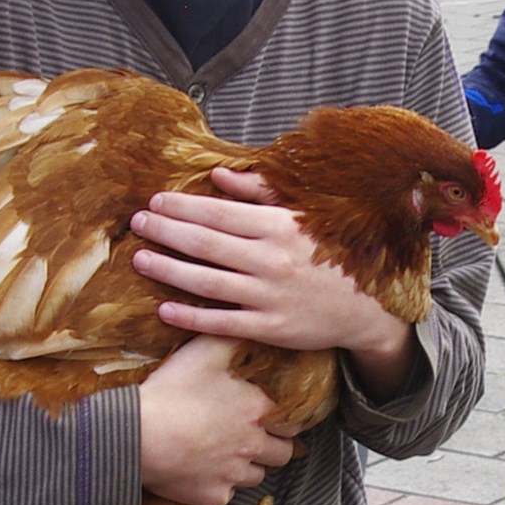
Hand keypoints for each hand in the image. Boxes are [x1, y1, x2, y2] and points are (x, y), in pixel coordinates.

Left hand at [132, 168, 410, 375]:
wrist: (367, 307)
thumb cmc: (332, 254)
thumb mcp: (304, 215)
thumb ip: (260, 193)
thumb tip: (218, 175)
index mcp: (280, 226)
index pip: (218, 213)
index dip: (182, 207)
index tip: (156, 201)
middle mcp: (272, 259)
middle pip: (205, 244)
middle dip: (165, 231)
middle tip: (137, 223)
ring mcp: (270, 296)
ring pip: (206, 282)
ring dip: (167, 269)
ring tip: (140, 259)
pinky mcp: (271, 328)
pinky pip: (222, 322)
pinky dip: (191, 316)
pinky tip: (165, 308)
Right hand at [137, 334, 296, 504]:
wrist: (137, 436)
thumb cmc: (170, 393)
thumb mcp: (203, 353)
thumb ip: (231, 339)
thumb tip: (245, 326)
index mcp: (256, 411)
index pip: (292, 421)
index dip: (286, 419)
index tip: (278, 418)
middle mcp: (252, 445)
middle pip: (283, 453)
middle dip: (275, 446)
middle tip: (260, 438)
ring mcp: (233, 474)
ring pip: (257, 476)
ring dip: (249, 466)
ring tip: (231, 455)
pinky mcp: (213, 496)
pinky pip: (227, 494)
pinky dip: (220, 485)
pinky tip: (205, 471)